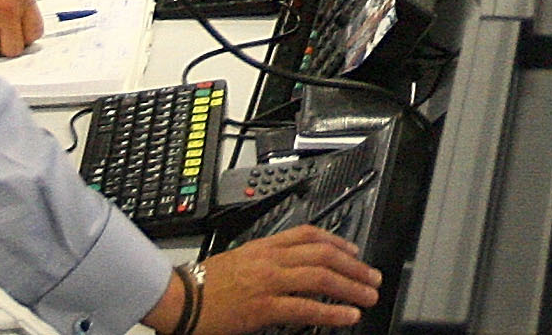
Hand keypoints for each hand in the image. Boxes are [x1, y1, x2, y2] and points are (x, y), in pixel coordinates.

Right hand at [163, 226, 384, 333]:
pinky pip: (306, 308)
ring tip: (368, 295)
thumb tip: (288, 269)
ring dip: (350, 286)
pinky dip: (331, 312)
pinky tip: (347, 316)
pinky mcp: (265, 306)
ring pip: (321, 277)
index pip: (309, 234)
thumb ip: (265, 260)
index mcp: (264, 245)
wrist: (179, 298)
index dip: (337, 241)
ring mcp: (270, 282)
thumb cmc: (202, 283)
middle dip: (353, 265)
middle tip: (371, 276)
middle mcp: (271, 259)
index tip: (353, 250)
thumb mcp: (238, 260)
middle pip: (323, 255)